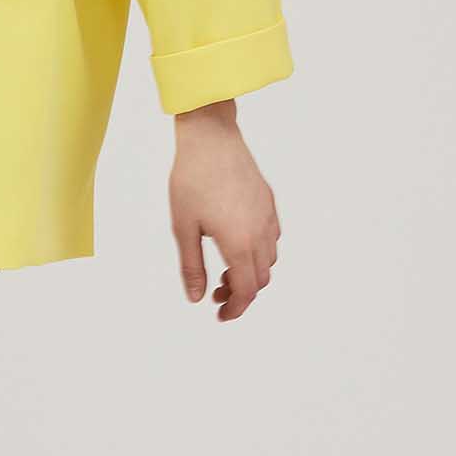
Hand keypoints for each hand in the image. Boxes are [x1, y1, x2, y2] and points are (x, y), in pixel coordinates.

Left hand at [168, 100, 280, 319]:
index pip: (246, 290)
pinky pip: (272, 238)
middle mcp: (260, 233)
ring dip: (250, 273)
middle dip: (241, 294)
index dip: (235, 309)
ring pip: (269, 260)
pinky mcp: (269, 202)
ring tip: (224, 270)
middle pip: (260, 279)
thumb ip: (192, 267)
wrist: (211, 139)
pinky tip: (238, 244)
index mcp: (239, 243)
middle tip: (216, 294)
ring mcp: (268, 216)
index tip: (221, 316)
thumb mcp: (183, 228)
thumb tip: (197, 297)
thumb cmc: (192, 180)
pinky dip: (259, 252)